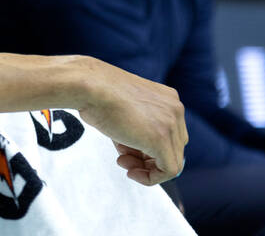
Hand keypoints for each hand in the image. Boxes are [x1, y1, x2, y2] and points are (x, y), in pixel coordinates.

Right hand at [75, 59, 186, 184]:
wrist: (90, 87)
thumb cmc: (98, 95)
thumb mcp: (126, 110)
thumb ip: (139, 127)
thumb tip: (141, 153)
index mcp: (168, 98)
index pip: (170, 134)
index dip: (148, 148)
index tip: (126, 151)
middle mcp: (175, 109)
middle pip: (173, 148)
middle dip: (147, 159)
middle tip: (122, 158)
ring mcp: (171, 124)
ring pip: (172, 161)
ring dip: (146, 168)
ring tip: (122, 161)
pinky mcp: (161, 140)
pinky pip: (168, 171)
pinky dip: (150, 178)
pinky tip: (131, 172)